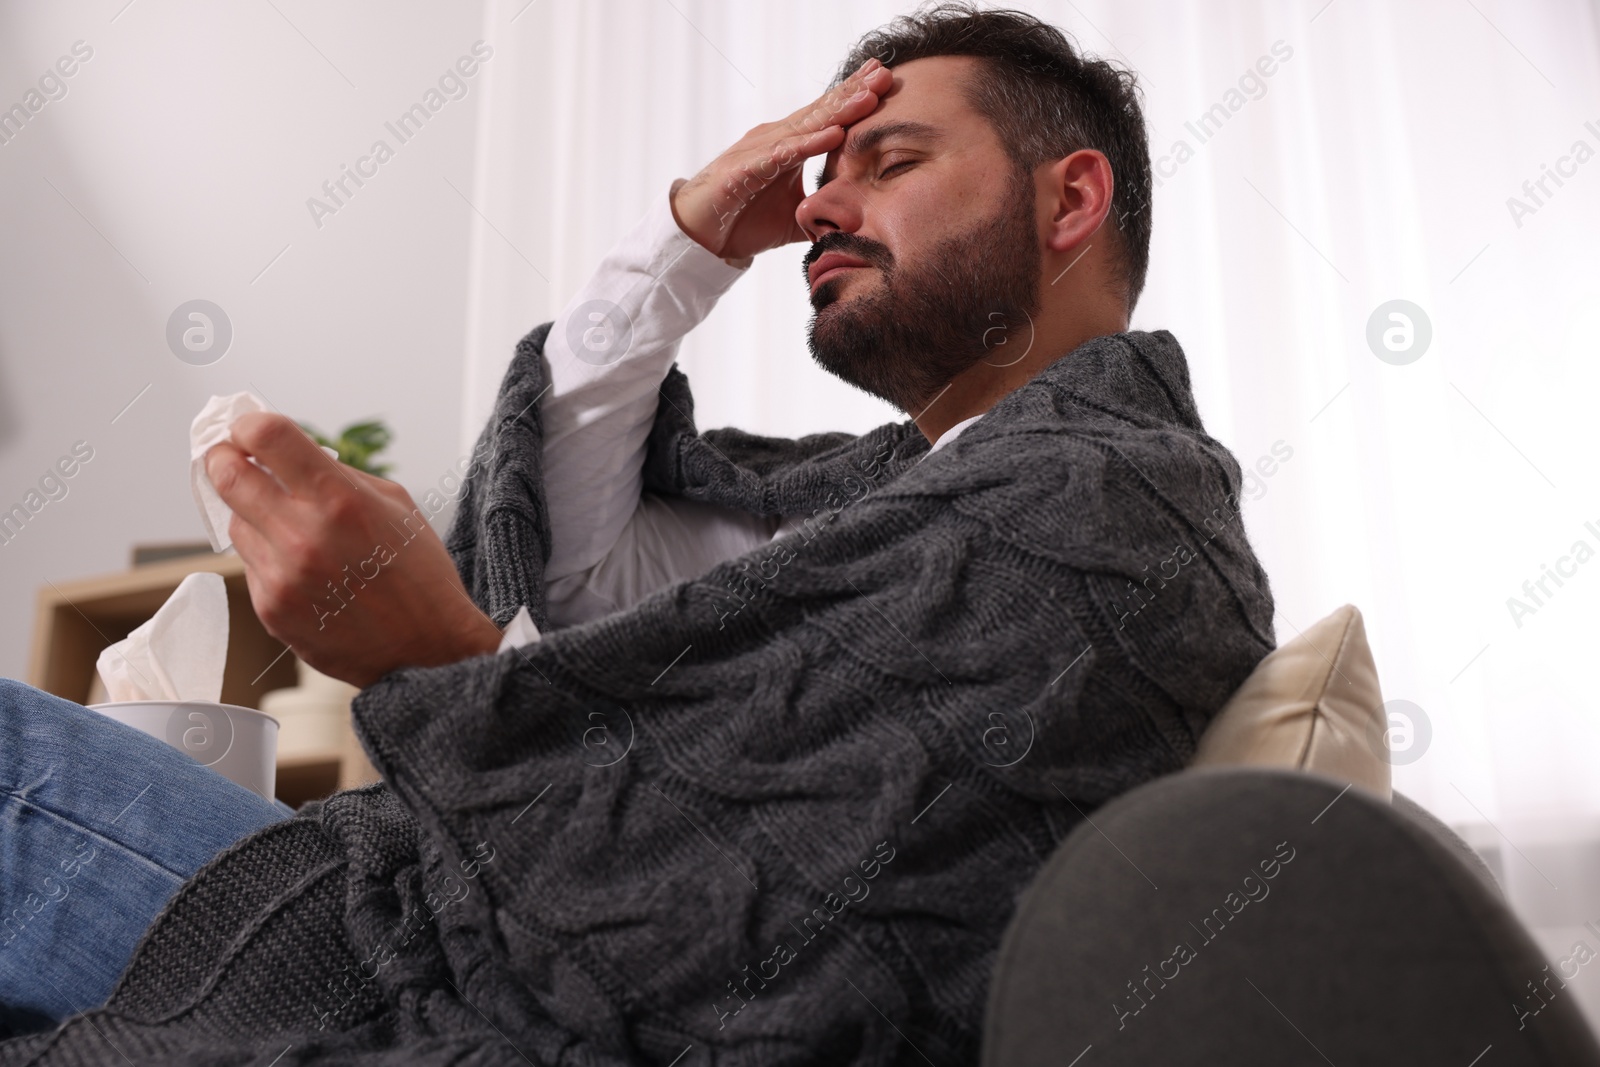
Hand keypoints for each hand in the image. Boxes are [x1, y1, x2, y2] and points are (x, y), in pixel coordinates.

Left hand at [204, 413, 503, 688]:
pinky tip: (305, 568)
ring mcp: (281, 576)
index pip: (266, 437)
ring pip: (235, 523)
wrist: (426, 650)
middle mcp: (303, 535)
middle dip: (224, 458)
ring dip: (252, 514)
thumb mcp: (395, 504)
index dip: (249, 424)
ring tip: (290, 527)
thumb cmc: (419, 576)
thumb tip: (288, 455)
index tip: (249, 428)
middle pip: (227, 475)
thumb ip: (337, 475)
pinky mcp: (270, 609)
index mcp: (339, 500)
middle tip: (232, 457)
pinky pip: (250, 565)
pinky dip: (268, 557)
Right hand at [670, 56, 891, 260]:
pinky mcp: (744, 170)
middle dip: (853, 92)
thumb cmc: (743, 220)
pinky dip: (807, 145)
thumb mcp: (795, 217)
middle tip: (885, 72)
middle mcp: (774, 139)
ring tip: (868, 97)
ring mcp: (758, 151)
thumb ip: (823, 212)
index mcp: (788, 145)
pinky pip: (780, 155)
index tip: (887, 81)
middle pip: (820, 111)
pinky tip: (832, 135)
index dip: (855, 98)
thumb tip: (857, 223)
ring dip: (838, 112)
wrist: (700, 237)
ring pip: (805, 127)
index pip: (827, 117)